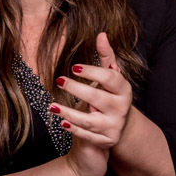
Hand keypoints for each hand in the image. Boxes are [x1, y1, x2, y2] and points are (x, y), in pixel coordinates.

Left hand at [55, 32, 133, 175]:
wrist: (117, 129)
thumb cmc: (110, 97)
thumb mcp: (110, 78)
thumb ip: (106, 57)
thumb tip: (101, 34)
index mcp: (124, 90)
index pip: (111, 79)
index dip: (93, 72)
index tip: (74, 68)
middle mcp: (121, 108)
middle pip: (98, 98)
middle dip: (78, 90)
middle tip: (59, 80)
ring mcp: (114, 126)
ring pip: (90, 120)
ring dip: (70, 112)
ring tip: (52, 106)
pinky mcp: (106, 141)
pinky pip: (87, 136)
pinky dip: (74, 130)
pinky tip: (62, 122)